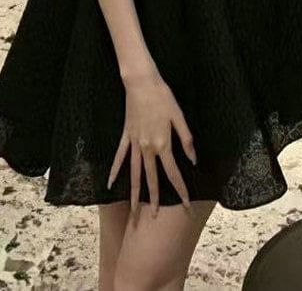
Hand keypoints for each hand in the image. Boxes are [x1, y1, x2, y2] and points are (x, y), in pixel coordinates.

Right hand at [106, 66, 196, 216]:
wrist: (141, 83)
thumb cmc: (163, 97)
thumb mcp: (179, 116)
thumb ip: (186, 139)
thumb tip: (193, 159)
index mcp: (162, 143)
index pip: (172, 173)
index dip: (180, 189)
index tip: (186, 204)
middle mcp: (146, 147)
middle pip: (150, 178)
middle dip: (154, 199)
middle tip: (154, 219)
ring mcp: (134, 143)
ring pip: (133, 173)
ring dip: (133, 193)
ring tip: (132, 212)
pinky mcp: (126, 136)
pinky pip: (119, 157)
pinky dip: (114, 170)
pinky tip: (109, 184)